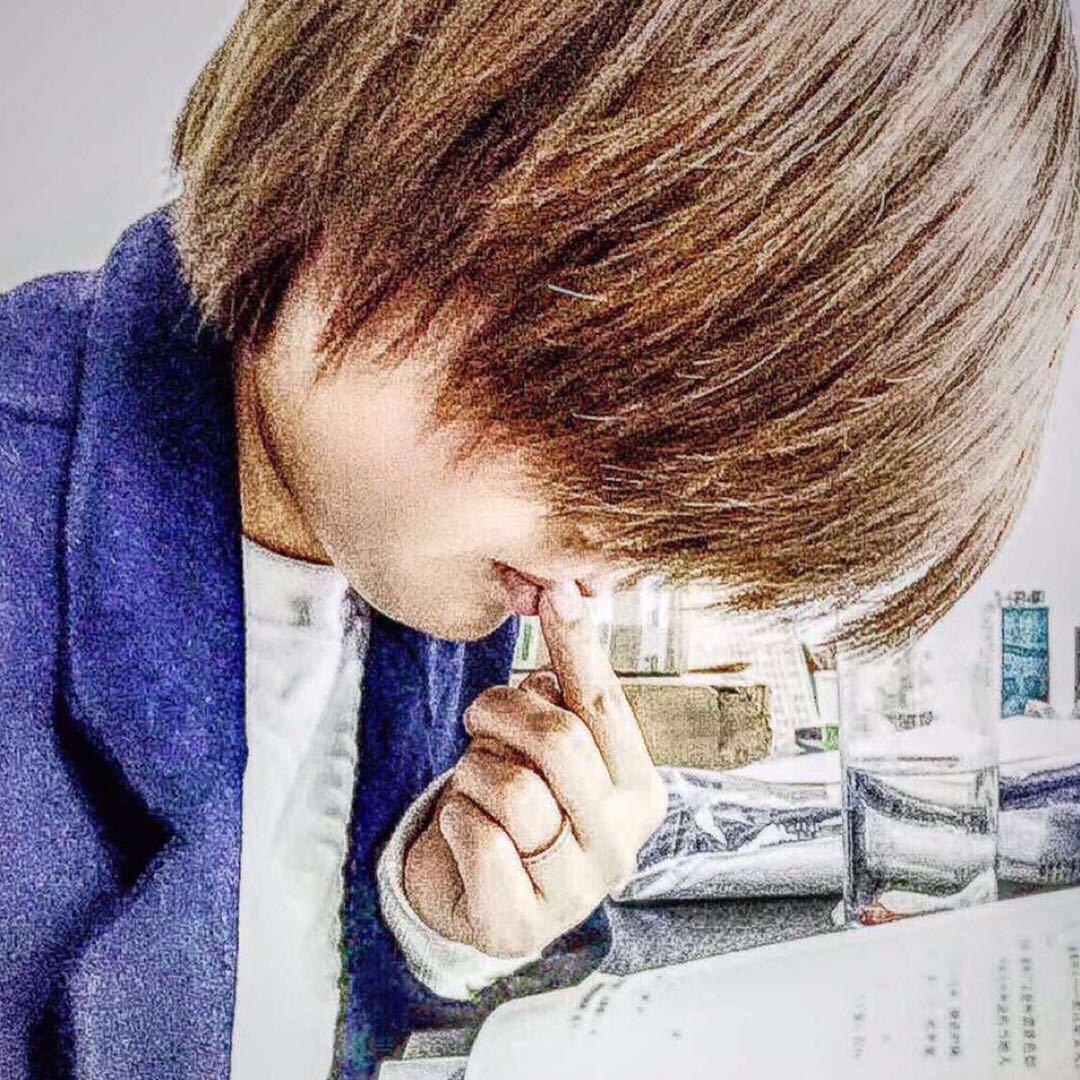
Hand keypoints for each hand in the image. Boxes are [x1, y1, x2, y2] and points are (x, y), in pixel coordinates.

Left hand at [402, 578, 668, 957]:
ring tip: (474, 779)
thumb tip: (564, 597)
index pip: (605, 707)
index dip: (577, 646)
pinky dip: (456, 818)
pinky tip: (463, 829)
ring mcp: (575, 891)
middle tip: (478, 711)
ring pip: (512, 788)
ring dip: (474, 769)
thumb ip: (564, 690)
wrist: (470, 888)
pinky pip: (479, 838)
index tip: (556, 591)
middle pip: (559, 741)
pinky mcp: (520, 923)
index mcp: (640, 793)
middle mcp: (620, 845)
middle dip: (501, 710)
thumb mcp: (546, 744)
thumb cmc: (516, 803)